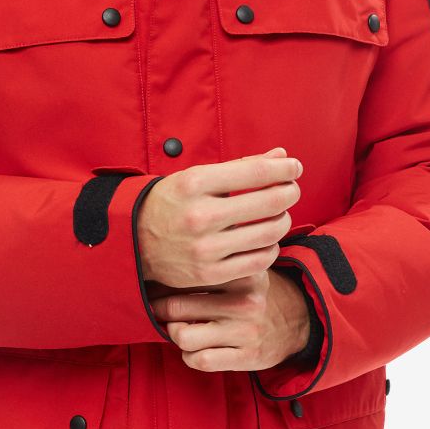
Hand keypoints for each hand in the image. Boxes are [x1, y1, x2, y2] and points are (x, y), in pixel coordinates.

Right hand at [136, 147, 302, 289]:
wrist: (134, 241)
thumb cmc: (172, 203)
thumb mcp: (197, 177)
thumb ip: (241, 166)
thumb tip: (281, 154)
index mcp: (194, 183)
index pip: (257, 172)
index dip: (285, 168)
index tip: (294, 167)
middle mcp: (199, 216)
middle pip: (269, 202)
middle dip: (290, 192)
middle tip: (291, 190)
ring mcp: (205, 248)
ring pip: (269, 233)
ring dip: (283, 220)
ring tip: (279, 214)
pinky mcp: (209, 274)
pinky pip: (259, 261)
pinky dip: (271, 247)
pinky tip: (266, 239)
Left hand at [145, 268, 311, 374]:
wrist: (298, 320)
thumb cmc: (254, 292)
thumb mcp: (242, 268)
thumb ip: (212, 261)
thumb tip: (161, 257)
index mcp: (240, 274)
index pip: (186, 276)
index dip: (162, 282)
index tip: (153, 284)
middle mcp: (243, 301)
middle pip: (177, 306)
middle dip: (160, 310)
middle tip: (156, 308)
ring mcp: (245, 331)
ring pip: (183, 337)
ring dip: (174, 335)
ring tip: (178, 329)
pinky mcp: (247, 356)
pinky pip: (200, 360)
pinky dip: (189, 356)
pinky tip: (195, 349)